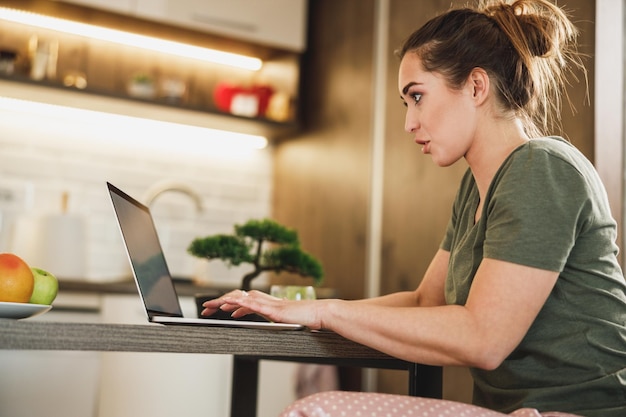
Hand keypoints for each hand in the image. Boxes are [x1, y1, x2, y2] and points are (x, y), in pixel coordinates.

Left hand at [202, 290, 324, 329]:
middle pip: (236, 296)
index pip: (241, 299)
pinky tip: (229, 309)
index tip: (214, 308)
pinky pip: (251, 305)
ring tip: (209, 307)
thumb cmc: (305, 318)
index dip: (226, 302)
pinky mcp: (272, 309)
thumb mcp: (283, 320)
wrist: (318, 313)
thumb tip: (261, 323)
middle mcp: (264, 300)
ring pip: (240, 298)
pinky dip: (238, 305)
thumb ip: (271, 319)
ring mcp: (268, 303)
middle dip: (219, 301)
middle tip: (205, 308)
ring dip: (223, 302)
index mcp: (266, 302)